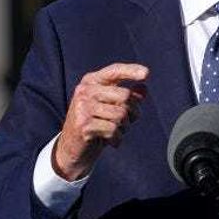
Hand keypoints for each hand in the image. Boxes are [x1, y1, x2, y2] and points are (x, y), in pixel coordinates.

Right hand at [52, 63, 148, 180]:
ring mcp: (82, 107)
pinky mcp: (83, 125)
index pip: (114, 71)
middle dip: (133, 111)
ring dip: (125, 127)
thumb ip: (128, 96)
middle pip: (124, 95)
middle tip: (128, 121)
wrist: (72, 147)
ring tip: (116, 131)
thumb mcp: (111, 106)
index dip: (131, 70)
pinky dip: (117, 138)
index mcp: (91, 81)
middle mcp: (85, 91)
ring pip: (121, 114)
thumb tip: (144, 88)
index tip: (146, 74)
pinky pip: (113, 130)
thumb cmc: (96, 123)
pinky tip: (110, 140)